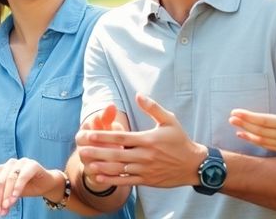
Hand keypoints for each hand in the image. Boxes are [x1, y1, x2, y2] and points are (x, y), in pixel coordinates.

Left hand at [0, 158, 63, 216]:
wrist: (47, 184)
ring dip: (7, 194)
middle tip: (0, 210)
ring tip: (7, 205)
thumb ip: (6, 200)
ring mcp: (21, 162)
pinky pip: (22, 176)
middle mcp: (10, 163)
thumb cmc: (29, 187)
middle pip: (0, 182)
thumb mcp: (14, 194)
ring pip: (10, 179)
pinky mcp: (32, 165)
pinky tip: (15, 197)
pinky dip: (17, 187)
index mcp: (3, 169)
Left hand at [78, 94, 205, 187]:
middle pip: (116, 154)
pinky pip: (126, 180)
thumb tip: (138, 94)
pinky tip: (99, 177)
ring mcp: (145, 169)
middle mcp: (144, 155)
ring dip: (102, 167)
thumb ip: (152, 107)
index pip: (121, 137)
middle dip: (97, 152)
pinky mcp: (147, 180)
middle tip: (81, 149)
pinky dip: (112, 180)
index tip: (89, 134)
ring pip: (119, 169)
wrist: (194, 165)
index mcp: (147, 140)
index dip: (104, 136)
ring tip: (86, 164)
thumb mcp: (169, 120)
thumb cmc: (180, 140)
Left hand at [229, 80, 275, 158]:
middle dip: (244, 124)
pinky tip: (246, 136)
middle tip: (230, 117)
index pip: (265, 120)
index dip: (249, 116)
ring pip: (262, 140)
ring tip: (234, 126)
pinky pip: (268, 146)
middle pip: (260, 131)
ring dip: (247, 133)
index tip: (236, 111)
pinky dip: (255, 142)